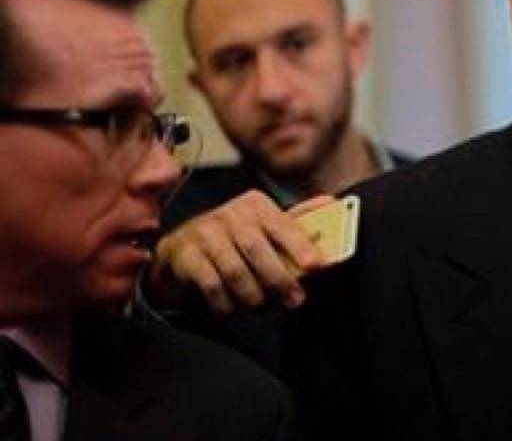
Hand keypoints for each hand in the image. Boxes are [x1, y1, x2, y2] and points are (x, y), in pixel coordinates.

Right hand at [147, 190, 332, 315]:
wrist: (181, 249)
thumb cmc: (233, 239)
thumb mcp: (264, 226)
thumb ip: (295, 220)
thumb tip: (330, 202)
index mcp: (255, 205)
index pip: (282, 224)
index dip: (300, 245)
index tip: (315, 266)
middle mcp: (229, 214)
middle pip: (258, 250)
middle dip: (279, 280)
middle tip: (294, 300)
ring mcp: (204, 232)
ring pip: (234, 271)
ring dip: (252, 296)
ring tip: (261, 307)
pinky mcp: (184, 254)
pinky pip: (211, 285)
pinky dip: (225, 303)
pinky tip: (232, 309)